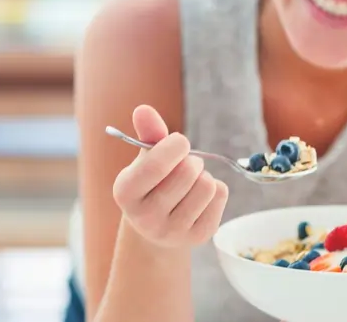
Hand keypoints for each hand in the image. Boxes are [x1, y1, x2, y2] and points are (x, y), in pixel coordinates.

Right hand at [112, 104, 229, 247]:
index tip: (179, 142)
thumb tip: (143, 109)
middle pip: (188, 172)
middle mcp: (145, 218)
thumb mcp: (145, 158)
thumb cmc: (152, 182)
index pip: (156, 164)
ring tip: (191, 181)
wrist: (157, 226)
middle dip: (191, 160)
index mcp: (125, 193)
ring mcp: (173, 232)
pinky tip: (200, 197)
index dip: (175, 145)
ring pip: (207, 185)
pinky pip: (221, 196)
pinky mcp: (198, 237)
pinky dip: (216, 189)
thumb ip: (147, 133)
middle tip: (184, 165)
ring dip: (204, 175)